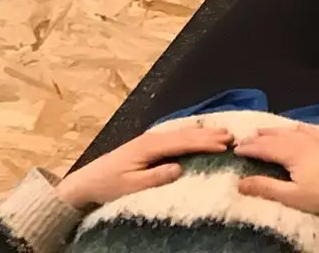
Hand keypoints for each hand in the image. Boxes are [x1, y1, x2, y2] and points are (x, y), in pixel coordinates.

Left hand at [56, 123, 231, 209]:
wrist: (86, 182)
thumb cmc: (109, 186)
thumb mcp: (131, 186)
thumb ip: (156, 177)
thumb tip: (180, 167)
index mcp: (150, 146)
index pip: (183, 143)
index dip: (205, 143)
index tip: (225, 145)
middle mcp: (152, 138)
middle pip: (186, 134)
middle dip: (209, 134)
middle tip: (232, 135)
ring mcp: (150, 139)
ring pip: (182, 133)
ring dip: (203, 132)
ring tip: (223, 132)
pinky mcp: (149, 144)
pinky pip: (176, 136)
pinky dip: (192, 134)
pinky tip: (199, 133)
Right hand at [234, 127, 318, 215]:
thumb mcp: (291, 195)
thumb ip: (265, 187)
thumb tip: (239, 183)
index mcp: (292, 152)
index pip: (265, 148)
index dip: (250, 149)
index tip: (235, 150)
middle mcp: (304, 141)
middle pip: (276, 137)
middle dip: (259, 138)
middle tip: (243, 140)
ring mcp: (318, 140)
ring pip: (291, 131)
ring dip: (275, 131)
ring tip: (262, 131)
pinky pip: (309, 129)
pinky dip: (297, 128)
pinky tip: (296, 128)